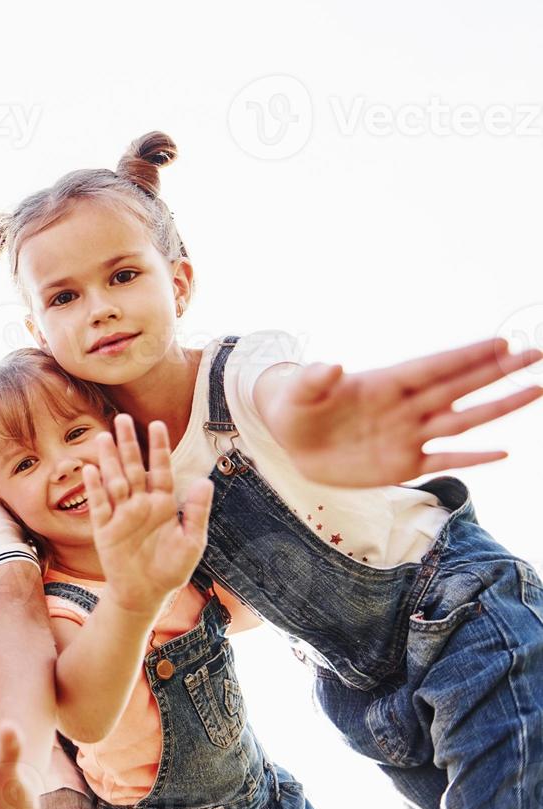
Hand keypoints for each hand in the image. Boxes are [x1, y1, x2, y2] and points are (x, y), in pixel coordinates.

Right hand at [85, 415, 211, 615]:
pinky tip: (91, 470)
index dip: (158, 447)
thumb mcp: (192, 541)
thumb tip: (205, 481)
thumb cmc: (172, 568)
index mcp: (163, 504)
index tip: (157, 424)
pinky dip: (95, 488)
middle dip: (128, 444)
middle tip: (122, 419)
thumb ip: (197, 511)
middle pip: (133, 467)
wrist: (145, 594)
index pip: (160, 469)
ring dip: (109, 460)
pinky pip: (99, 504)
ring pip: (114, 480)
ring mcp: (121, 514)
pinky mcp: (105, 529)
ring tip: (104, 437)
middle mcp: (140, 504)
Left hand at [264, 337, 541, 486]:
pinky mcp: (402, 465)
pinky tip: (503, 451)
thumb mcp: (298, 392)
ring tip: (535, 390)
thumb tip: (333, 365)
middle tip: (536, 354)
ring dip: (497, 407)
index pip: (434, 367)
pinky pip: (443, 461)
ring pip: (462, 421)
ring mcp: (408, 436)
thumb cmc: (295, 407)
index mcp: (384, 383)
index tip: (501, 343)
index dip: (467, 356)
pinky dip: (472, 458)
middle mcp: (406, 407)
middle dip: (497, 372)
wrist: (292, 442)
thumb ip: (315, 379)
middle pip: (460, 387)